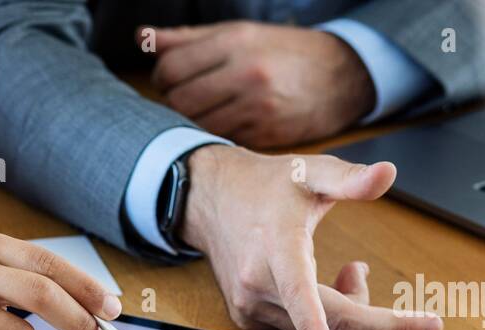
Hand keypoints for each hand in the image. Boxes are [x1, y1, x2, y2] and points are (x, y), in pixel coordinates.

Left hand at [148, 21, 374, 147]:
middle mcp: (246, 73)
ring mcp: (257, 107)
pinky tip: (222, 125)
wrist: (342, 76)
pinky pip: (221, 141)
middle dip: (172, 103)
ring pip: (197, 125)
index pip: (171, 68)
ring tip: (202, 113)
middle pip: (179, 101)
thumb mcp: (240, 33)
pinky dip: (214, 136)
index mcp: (236, 42)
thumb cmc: (283, 52)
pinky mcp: (265, 135)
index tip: (169, 80)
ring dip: (191, 123)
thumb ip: (187, 39)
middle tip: (183, 100)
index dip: (162, 78)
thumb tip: (141, 37)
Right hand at [181, 145, 442, 329]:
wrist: (213, 201)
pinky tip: (327, 286)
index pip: (299, 295)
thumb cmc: (266, 186)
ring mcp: (250, 306)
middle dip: (378, 322)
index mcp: (276, 247)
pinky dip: (325, 316)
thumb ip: (350, 178)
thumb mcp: (311, 171)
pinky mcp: (248, 319)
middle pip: (329, 323)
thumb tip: (388, 173)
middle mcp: (257, 284)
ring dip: (349, 308)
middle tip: (426, 322)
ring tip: (354, 270)